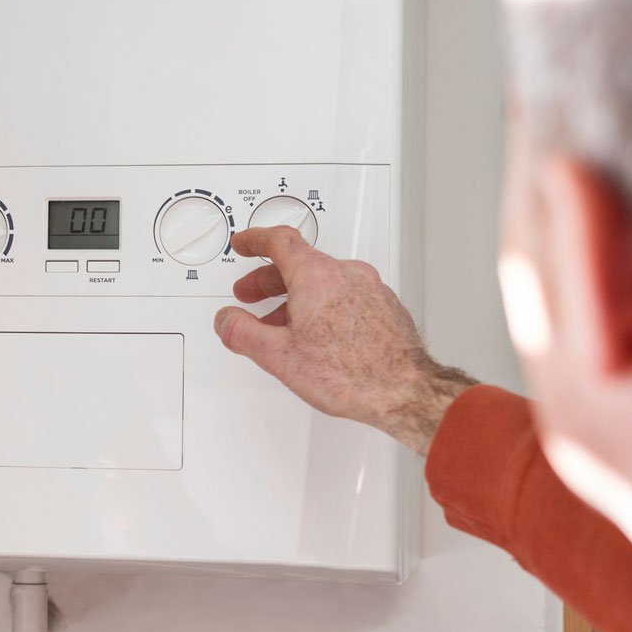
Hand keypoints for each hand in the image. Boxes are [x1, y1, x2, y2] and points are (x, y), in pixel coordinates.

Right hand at [213, 226, 473, 454]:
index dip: (256, 239)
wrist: (405, 391)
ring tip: (282, 324)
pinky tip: (318, 333)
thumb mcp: (280, 357)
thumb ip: (243, 333)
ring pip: (323, 280)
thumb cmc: (352, 373)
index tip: (245, 243)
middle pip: (300, 262)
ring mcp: (370, 289)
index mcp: (317, 276)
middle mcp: (346, 274)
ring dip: (296, 295)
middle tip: (252, 293)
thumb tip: (227, 320)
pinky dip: (323, 305)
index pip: (279, 241)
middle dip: (269, 277)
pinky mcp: (385, 306)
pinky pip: (345, 294)